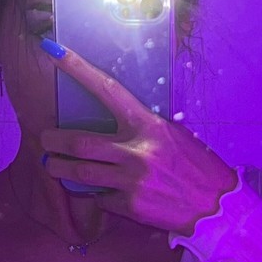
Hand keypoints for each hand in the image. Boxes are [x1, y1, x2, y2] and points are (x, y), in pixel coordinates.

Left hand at [38, 42, 237, 237]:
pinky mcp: (131, 206)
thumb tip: (114, 126)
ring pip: (80, 172)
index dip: (78, 69)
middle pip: (80, 141)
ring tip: (52, 166)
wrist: (218, 208)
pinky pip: (101, 198)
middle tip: (44, 139)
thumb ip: (143, 131)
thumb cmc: (199, 168)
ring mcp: (132, 180)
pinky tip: (102, 194)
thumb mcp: (175, 138)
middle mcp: (137, 150)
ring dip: (60, 169)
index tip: (54, 52)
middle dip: (54, 140)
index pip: (107, 90)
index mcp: (149, 125)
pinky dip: (97, 195)